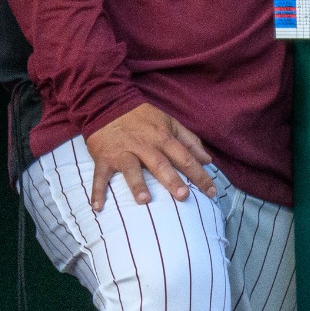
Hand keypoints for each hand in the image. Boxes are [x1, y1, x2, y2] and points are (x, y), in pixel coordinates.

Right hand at [83, 102, 216, 212]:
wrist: (107, 102)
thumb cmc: (142, 117)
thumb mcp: (169, 122)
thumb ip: (189, 141)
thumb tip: (208, 160)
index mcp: (162, 137)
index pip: (185, 157)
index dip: (199, 175)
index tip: (211, 192)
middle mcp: (143, 145)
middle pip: (160, 164)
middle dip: (172, 180)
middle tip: (184, 196)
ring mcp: (122, 152)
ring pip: (130, 169)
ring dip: (137, 184)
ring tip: (144, 200)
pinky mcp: (104, 157)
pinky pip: (100, 176)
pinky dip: (98, 191)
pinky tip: (98, 208)